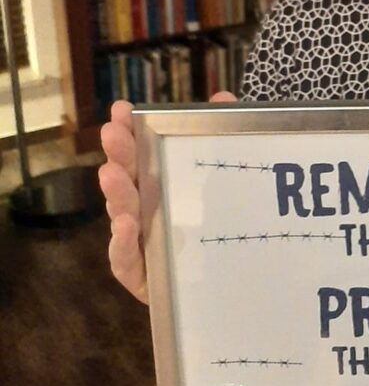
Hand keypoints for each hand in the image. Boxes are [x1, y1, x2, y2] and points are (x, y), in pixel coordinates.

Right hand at [98, 92, 236, 304]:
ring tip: (112, 174)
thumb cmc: (223, 227)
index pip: (140, 153)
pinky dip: (122, 243)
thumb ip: (225, 137)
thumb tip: (222, 98)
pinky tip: (127, 224)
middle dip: (119, 155)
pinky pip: (127, 261)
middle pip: (128, 180)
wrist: (239, 287)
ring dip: (116, 195)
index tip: (122, 109)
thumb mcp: (228, 177)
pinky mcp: (144, 278)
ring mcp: (141, 243)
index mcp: (161, 183)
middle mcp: (146, 210)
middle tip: (113, 133)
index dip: (129, 131)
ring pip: (122, 217)